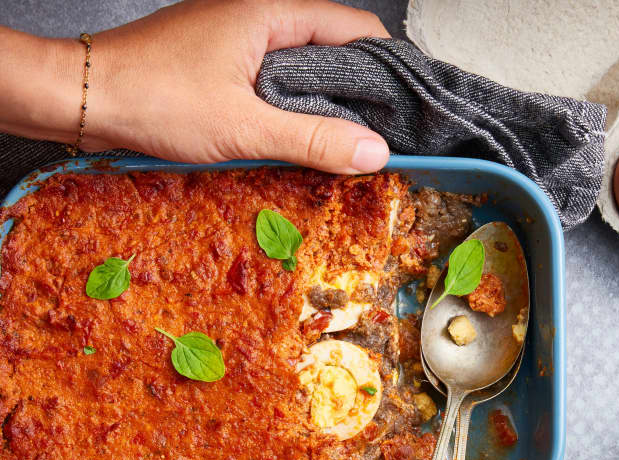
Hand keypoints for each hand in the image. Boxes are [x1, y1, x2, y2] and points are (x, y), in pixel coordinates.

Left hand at [71, 0, 389, 172]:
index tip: (403, 106)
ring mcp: (237, 40)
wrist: (81, 98)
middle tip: (378, 135)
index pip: (353, 28)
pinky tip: (296, 137)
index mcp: (270, 13)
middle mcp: (257, 18)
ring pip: (302, 67)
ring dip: (323, 103)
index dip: (385, 66)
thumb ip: (312, 139)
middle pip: (331, 47)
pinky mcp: (220, 63)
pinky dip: (291, 107)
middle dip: (358, 91)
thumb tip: (373, 153)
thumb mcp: (242, 126)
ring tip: (343, 143)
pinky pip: (273, 81)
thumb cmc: (153, 98)